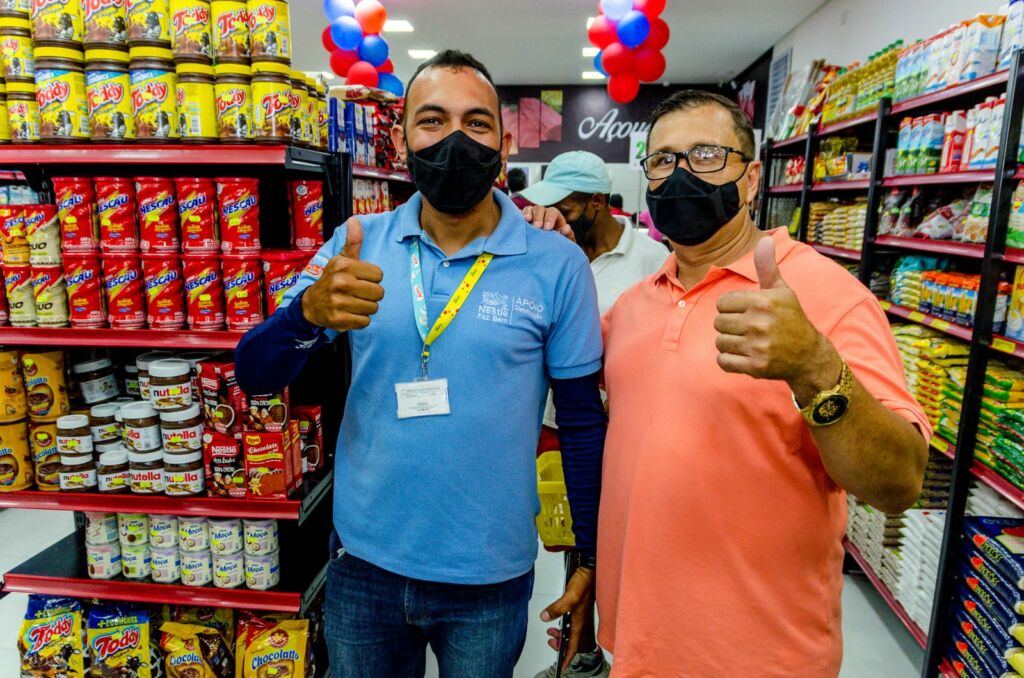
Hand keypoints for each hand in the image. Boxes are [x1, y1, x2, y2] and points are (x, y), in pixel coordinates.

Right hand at [301, 217, 384, 331]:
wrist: (311, 304)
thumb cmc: (333, 279)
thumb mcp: (341, 259)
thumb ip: (352, 242)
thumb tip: (355, 220)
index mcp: (343, 265)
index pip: (379, 275)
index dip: (373, 278)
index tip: (361, 279)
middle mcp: (340, 282)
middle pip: (379, 292)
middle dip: (372, 295)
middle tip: (359, 293)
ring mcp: (338, 302)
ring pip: (373, 308)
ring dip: (367, 308)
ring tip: (354, 303)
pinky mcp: (338, 320)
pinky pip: (365, 322)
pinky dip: (361, 320)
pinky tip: (350, 314)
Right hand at [523, 205, 574, 241]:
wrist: (547, 253)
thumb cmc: (557, 246)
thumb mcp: (565, 242)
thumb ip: (567, 235)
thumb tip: (566, 228)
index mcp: (555, 218)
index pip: (553, 212)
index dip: (550, 218)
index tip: (548, 228)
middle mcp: (543, 215)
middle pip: (540, 209)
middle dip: (538, 217)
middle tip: (537, 227)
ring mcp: (532, 217)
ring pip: (530, 209)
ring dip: (528, 214)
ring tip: (527, 221)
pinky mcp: (523, 221)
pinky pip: (520, 215)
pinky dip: (519, 216)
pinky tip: (519, 221)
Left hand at [540, 566, 593, 671]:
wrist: (589, 569)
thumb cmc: (584, 582)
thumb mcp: (570, 596)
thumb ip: (557, 608)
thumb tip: (544, 617)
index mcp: (580, 621)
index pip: (573, 645)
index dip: (567, 657)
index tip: (561, 667)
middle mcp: (580, 619)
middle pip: (571, 640)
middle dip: (561, 645)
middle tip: (550, 643)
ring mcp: (579, 613)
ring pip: (569, 631)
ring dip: (560, 634)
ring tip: (550, 632)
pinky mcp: (576, 606)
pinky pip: (569, 622)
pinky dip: (561, 625)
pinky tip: (557, 619)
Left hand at [713, 237, 840, 400]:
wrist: (809, 355)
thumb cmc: (791, 319)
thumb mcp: (782, 291)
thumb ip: (767, 267)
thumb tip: (764, 240)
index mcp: (763, 302)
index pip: (722, 303)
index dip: (731, 308)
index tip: (745, 313)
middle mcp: (759, 323)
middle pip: (718, 323)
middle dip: (729, 326)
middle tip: (746, 329)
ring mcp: (757, 346)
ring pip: (720, 342)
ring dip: (729, 344)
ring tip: (746, 342)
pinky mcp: (755, 366)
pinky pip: (723, 361)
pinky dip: (729, 360)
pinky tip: (743, 355)